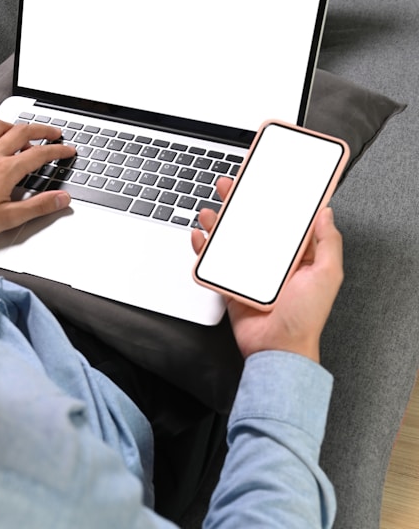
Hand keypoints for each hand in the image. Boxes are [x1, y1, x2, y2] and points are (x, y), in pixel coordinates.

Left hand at [0, 119, 75, 251]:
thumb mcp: (7, 219)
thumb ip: (37, 206)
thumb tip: (62, 198)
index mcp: (5, 170)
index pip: (39, 153)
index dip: (58, 151)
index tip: (69, 150)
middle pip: (23, 131)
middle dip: (43, 129)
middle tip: (55, 133)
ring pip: (1, 127)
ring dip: (18, 126)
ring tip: (28, 132)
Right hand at [191, 178, 343, 362]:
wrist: (277, 349)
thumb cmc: (305, 319)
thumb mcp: (327, 274)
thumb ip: (328, 242)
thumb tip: (326, 212)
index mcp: (299, 255)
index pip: (287, 219)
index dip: (278, 198)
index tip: (269, 179)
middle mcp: (274, 261)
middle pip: (255, 223)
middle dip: (242, 202)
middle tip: (232, 184)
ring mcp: (251, 272)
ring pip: (231, 238)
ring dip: (219, 221)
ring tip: (211, 209)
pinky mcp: (232, 284)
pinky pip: (214, 263)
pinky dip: (204, 249)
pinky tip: (200, 236)